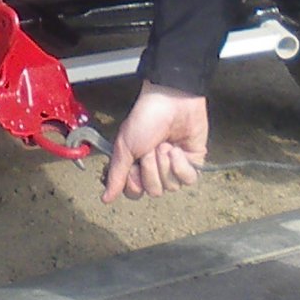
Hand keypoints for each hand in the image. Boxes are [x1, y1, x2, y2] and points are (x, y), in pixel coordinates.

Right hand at [102, 83, 209, 201]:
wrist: (171, 100)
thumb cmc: (145, 118)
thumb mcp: (124, 147)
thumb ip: (116, 175)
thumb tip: (105, 198)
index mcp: (136, 165)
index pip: (135, 192)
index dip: (134, 183)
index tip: (133, 166)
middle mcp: (155, 168)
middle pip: (154, 191)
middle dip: (151, 168)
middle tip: (151, 147)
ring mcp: (174, 166)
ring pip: (171, 186)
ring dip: (165, 163)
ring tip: (165, 144)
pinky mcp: (193, 162)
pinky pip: (188, 179)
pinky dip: (181, 165)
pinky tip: (177, 150)